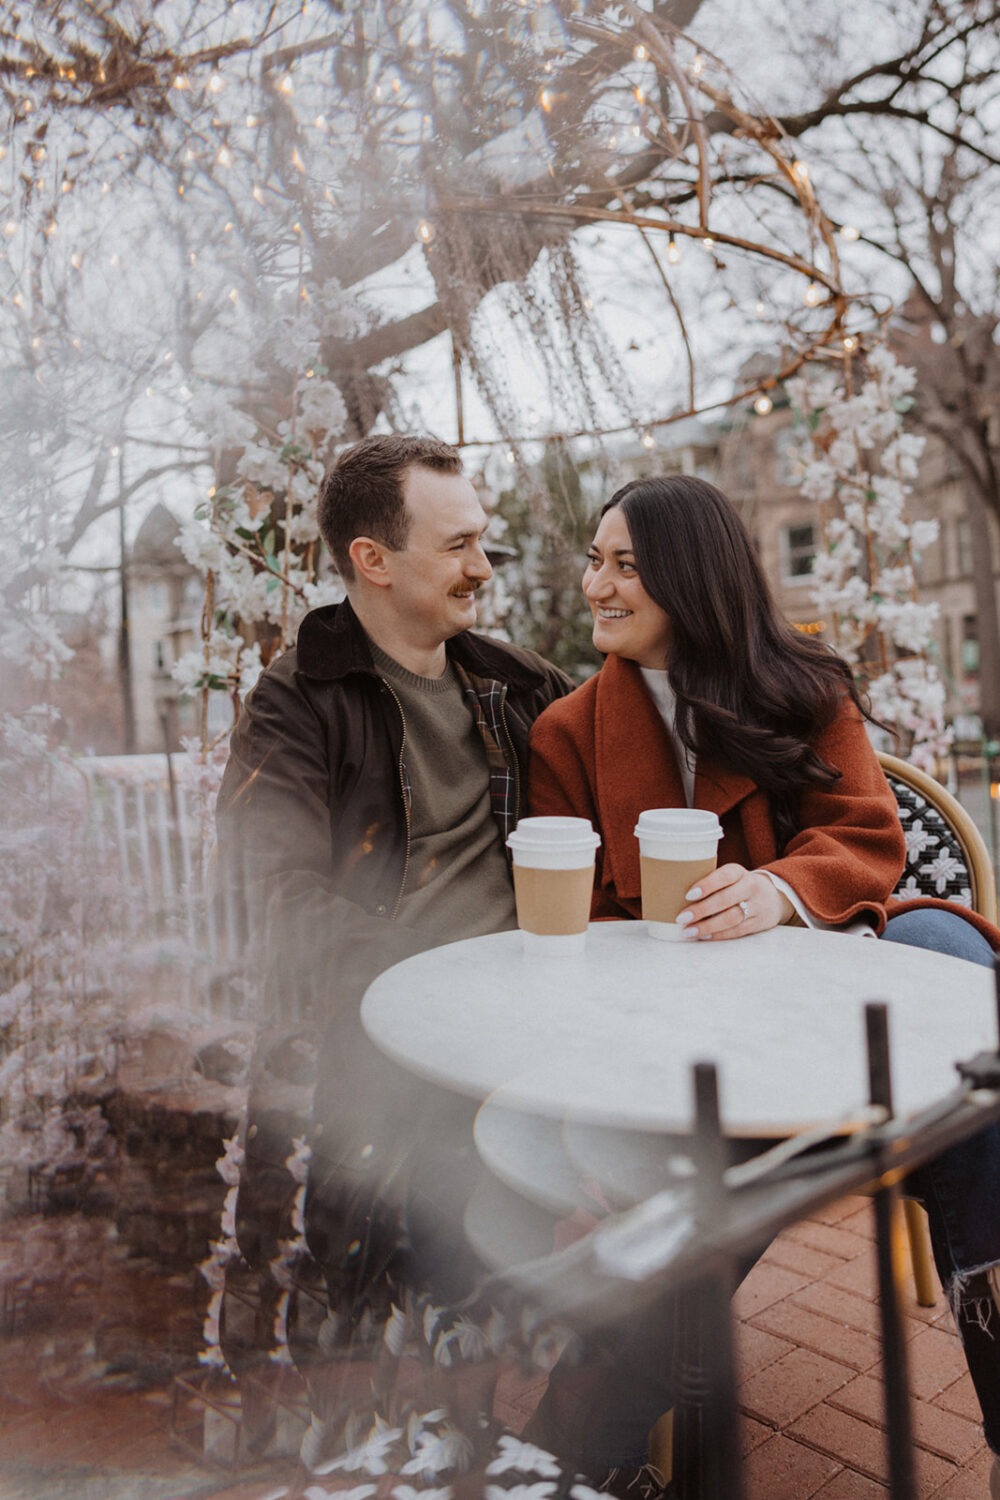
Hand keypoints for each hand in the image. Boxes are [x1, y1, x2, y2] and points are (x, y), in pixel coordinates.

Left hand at [676, 864, 792, 940]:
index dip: (707, 885)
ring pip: (732, 918)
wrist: (774, 897)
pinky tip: (705, 936)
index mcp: (739, 872)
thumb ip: (710, 883)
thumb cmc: (738, 886)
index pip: (724, 876)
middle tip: (682, 918)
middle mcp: (750, 887)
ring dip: (708, 926)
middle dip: (702, 910)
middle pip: (726, 899)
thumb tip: (674, 893)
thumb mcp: (730, 878)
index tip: (688, 895)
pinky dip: (720, 934)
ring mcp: (758, 906)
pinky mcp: (760, 923)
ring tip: (689, 931)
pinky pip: (738, 931)